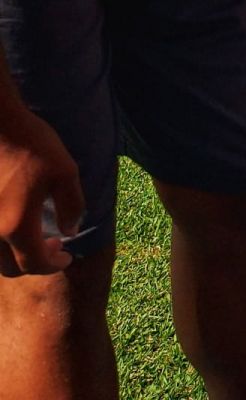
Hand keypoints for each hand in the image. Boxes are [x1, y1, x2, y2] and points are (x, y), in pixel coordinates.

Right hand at [0, 109, 84, 275]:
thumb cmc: (32, 145)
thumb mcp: (65, 172)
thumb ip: (71, 205)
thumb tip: (70, 231)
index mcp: (16, 226)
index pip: (34, 263)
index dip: (53, 264)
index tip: (66, 256)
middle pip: (10, 267)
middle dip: (34, 263)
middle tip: (54, 245)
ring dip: (15, 254)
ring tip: (35, 235)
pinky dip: (2, 240)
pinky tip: (16, 222)